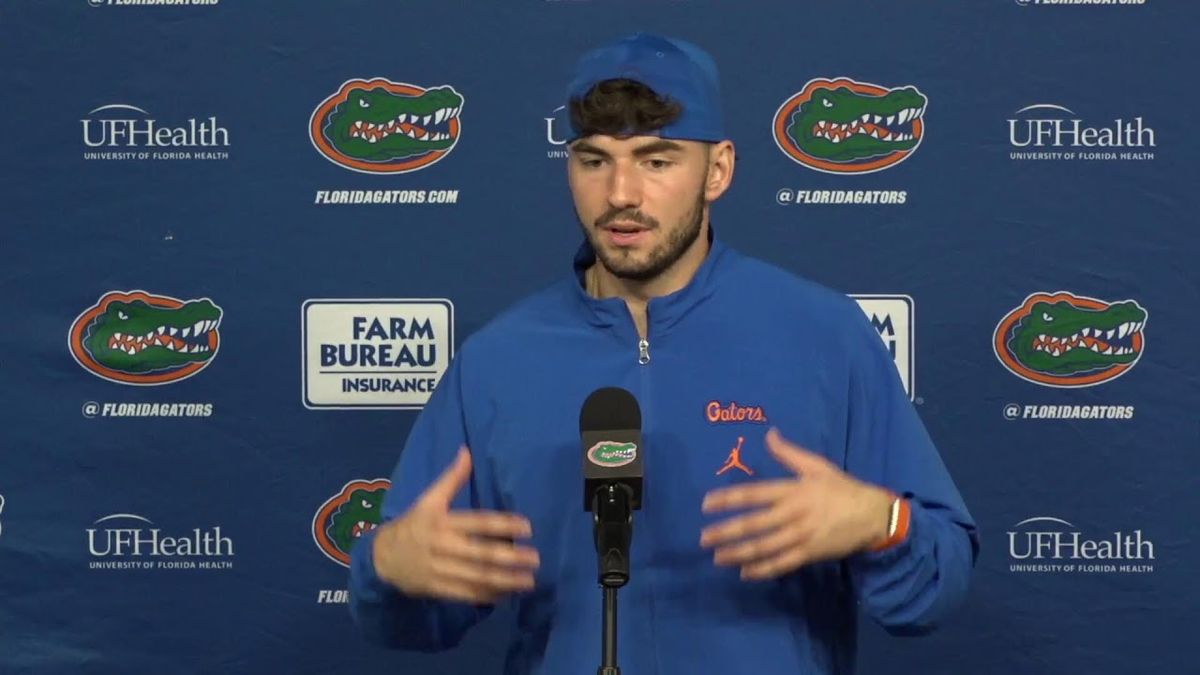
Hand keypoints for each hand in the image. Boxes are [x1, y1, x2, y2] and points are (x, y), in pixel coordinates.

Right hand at [373, 446, 540, 603]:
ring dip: (504, 580)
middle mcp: (442, 546)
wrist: (382, 557)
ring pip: (476, 577)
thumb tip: (466, 451)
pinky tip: (507, 594)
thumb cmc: (413, 524)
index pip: (477, 522)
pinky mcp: (438, 589)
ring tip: (529, 581)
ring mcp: (440, 570)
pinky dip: (487, 595)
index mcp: (442, 521)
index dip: (503, 524)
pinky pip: (466, 594)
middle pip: (480, 553)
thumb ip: (451, 478)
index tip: (527, 527)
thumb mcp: (428, 499)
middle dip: (509, 557)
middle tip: (535, 558)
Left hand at [699, 428, 892, 579]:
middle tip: (704, 538)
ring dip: (739, 553)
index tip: (706, 505)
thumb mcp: (817, 466)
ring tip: (717, 557)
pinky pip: (782, 564)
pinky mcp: (810, 554)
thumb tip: (769, 434)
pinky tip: (744, 573)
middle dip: (726, 532)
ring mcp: (801, 536)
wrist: (873, 515)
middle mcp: (794, 514)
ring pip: (765, 547)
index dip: (728, 499)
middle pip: (754, 524)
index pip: (753, 494)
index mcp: (792, 490)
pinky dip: (763, 570)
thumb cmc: (842, 488)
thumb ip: (789, 453)